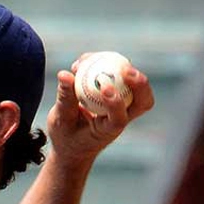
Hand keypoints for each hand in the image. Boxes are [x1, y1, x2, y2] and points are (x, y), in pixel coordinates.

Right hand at [45, 52, 154, 166]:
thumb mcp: (60, 120)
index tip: (103, 88)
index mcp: (107, 131)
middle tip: (125, 69)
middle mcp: (120, 118)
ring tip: (91, 59)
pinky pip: (120, 77)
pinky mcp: (118, 96)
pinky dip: (107, 65)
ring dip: (121, 68)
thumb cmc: (65, 137)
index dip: (116, 103)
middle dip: (140, 84)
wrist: (72, 144)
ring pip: (135, 87)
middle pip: (143, 102)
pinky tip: (85, 60)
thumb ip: (65, 99)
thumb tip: (64, 74)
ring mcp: (122, 107)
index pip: (119, 119)